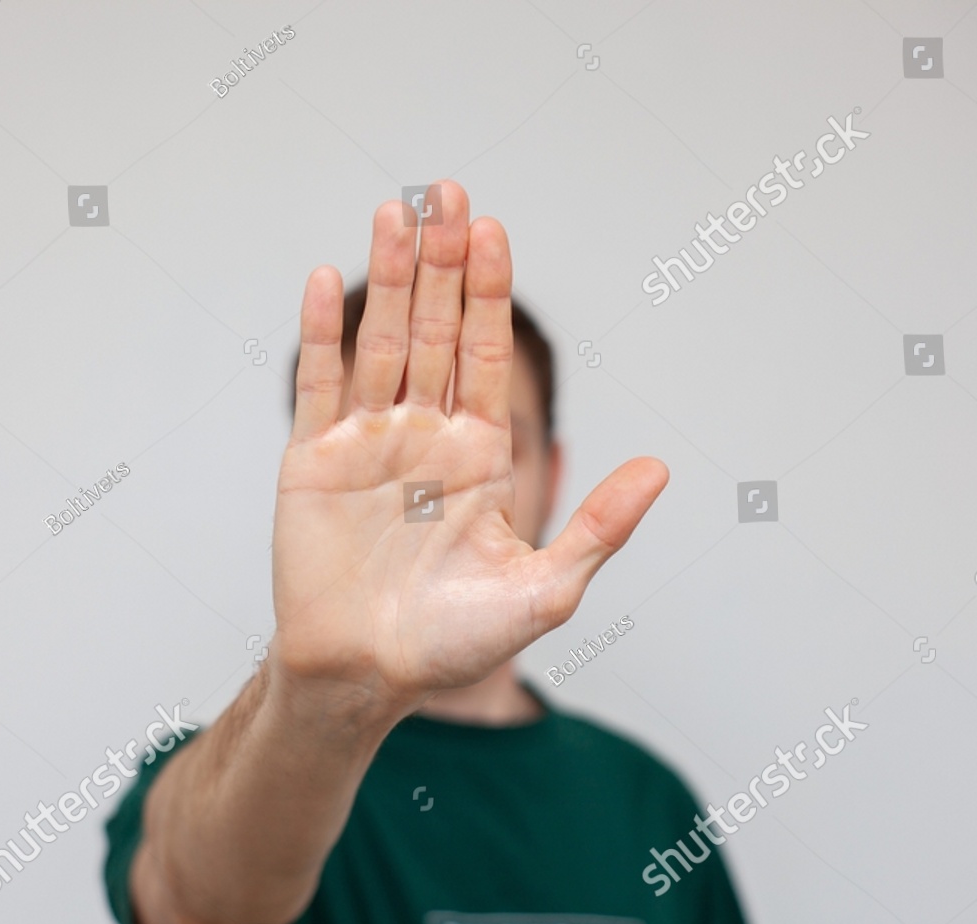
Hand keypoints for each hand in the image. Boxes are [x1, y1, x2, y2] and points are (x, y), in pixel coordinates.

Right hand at [272, 180, 666, 703]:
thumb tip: (662, 468)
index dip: (488, 293)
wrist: (366, 679)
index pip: (486, 355)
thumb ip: (600, 526)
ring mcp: (367, 443)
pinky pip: (320, 384)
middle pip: (434, 331)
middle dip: (442, 263)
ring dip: (387, 277)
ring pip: (379, 342)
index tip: (492, 230)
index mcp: (479, 455)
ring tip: (397, 209)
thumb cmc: (454, 645)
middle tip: (447, 191)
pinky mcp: (313, 460)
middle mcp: (424, 436)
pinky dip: (321, 331)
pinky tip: (330, 278)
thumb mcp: (546, 588)